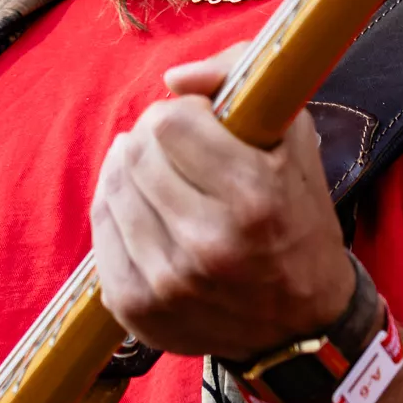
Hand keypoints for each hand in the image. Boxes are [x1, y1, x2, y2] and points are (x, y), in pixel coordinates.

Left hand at [92, 45, 356, 360]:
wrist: (300, 325)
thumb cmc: (300, 220)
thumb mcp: (297, 143)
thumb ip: (244, 85)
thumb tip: (175, 77)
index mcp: (255, 197)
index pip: (170, 123)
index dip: (185, 112)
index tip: (203, 122)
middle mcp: (208, 242)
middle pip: (136, 154)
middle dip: (154, 139)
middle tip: (177, 147)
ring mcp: (167, 281)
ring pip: (112, 191)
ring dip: (132, 172)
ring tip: (160, 175)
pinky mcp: (137, 308)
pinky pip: (102, 234)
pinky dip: (118, 211)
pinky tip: (144, 208)